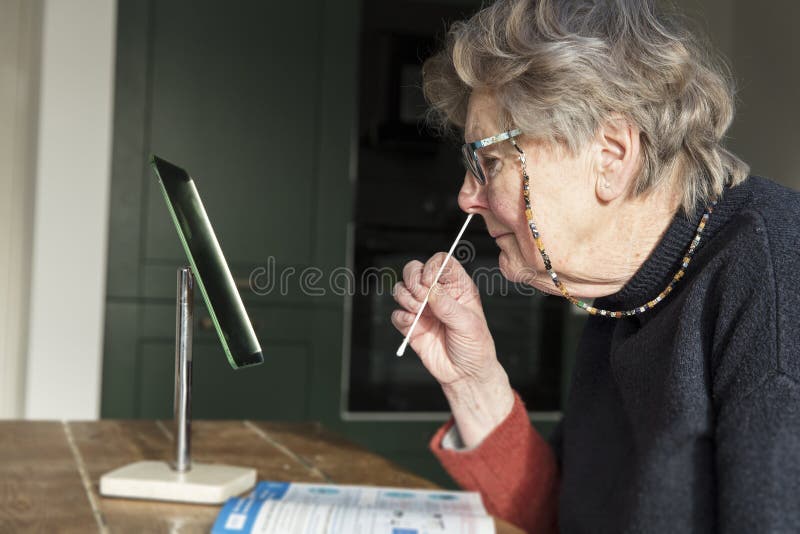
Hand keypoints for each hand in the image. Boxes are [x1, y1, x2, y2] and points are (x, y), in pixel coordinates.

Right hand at [391, 252, 514, 445]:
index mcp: (457, 287)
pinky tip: (412, 326)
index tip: (430, 281)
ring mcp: (423, 309)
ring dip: (405, 297)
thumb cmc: (475, 347)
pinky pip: (396, 313)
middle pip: (416, 270)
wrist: (465, 375)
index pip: (442, 261)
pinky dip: (401, 317)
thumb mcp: (468, 325)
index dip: (432, 266)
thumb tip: (430, 289)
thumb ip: (448, 306)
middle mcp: (438, 294)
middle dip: (412, 279)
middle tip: (421, 296)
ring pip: (402, 289)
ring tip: (418, 312)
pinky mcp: (411, 325)